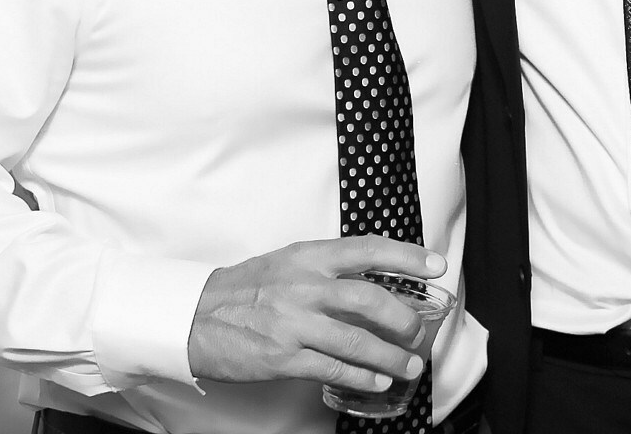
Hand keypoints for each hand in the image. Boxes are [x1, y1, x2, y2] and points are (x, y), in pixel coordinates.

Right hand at [187, 235, 446, 392]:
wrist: (194, 315)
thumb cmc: (247, 287)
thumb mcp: (290, 261)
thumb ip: (329, 266)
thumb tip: (377, 277)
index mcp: (310, 257)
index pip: (368, 249)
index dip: (407, 257)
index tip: (436, 265)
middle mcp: (305, 287)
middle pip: (369, 299)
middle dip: (403, 318)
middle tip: (418, 330)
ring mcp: (294, 324)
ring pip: (356, 342)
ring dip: (390, 357)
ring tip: (409, 365)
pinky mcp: (283, 358)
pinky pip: (332, 370)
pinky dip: (361, 378)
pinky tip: (377, 381)